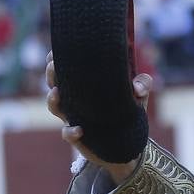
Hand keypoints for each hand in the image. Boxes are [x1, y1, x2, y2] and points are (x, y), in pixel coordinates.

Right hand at [45, 50, 151, 184]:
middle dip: (51, 73)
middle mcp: (74, 99)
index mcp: (84, 85)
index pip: (65, 67)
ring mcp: (73, 117)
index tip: (55, 50)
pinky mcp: (78, 137)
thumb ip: (142, 85)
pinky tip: (79, 129)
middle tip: (54, 65)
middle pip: (53, 83)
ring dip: (52, 99)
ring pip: (54, 107)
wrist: (127, 144)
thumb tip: (137, 88)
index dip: (55, 58)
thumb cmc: (129, 112)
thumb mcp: (138, 96)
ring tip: (56, 93)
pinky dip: (70, 132)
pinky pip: (68, 134)